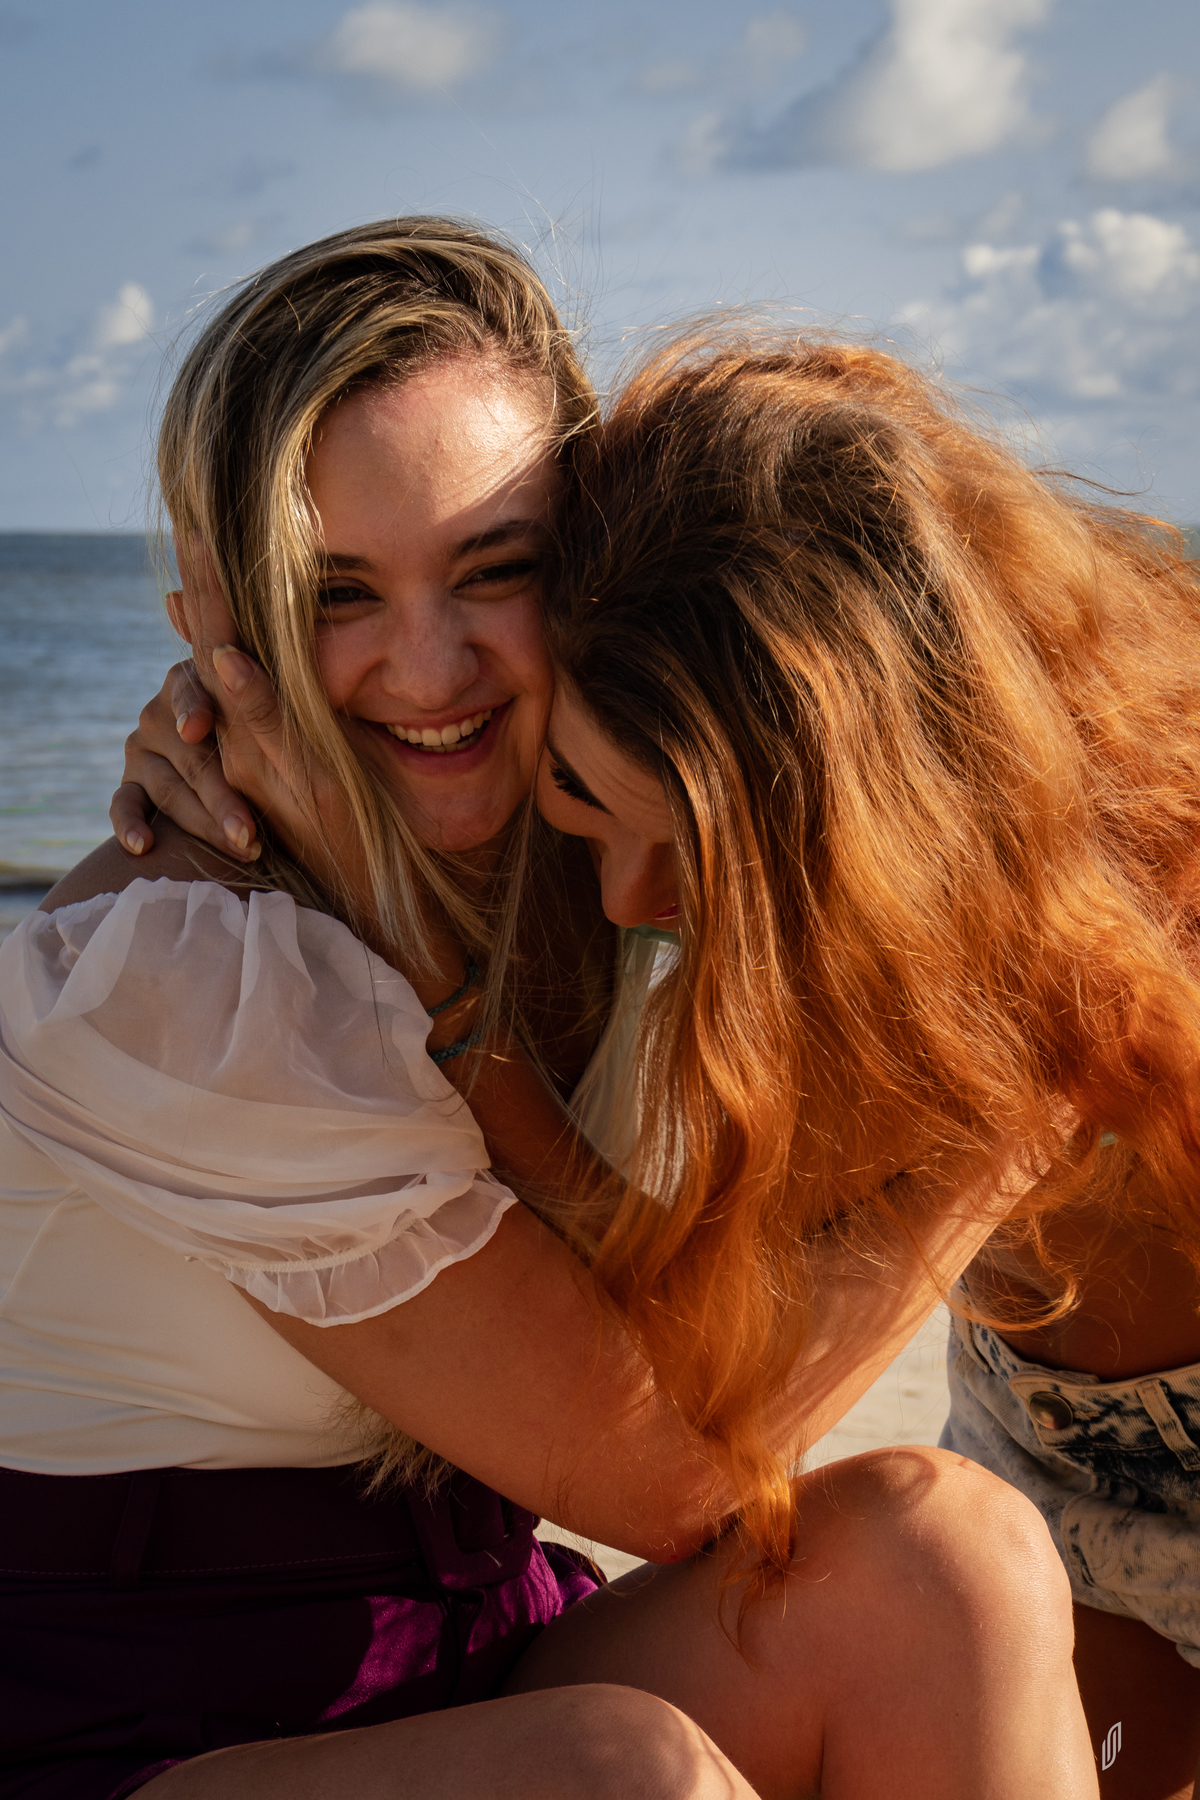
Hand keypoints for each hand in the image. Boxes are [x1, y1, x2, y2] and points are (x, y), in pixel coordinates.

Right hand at [112, 659, 260, 861]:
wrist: (271, 779)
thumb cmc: (280, 739)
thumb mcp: (273, 719)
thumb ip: (256, 695)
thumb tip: (228, 657)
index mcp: (194, 680)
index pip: (189, 693)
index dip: (195, 710)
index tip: (196, 730)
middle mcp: (161, 712)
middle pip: (189, 756)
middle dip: (222, 796)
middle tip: (250, 831)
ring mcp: (142, 749)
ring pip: (168, 788)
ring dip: (203, 822)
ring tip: (238, 847)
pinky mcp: (132, 785)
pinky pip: (123, 804)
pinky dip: (131, 825)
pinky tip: (144, 846)